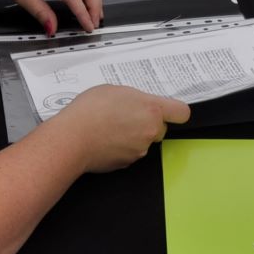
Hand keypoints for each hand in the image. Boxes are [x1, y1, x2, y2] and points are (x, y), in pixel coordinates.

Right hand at [55, 85, 190, 172]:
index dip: (175, 111)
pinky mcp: (128, 163)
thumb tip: (138, 105)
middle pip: (160, 128)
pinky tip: (106, 139)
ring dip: (133, 135)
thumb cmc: (89, 111)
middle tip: (127, 115)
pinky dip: (122, 147)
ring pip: (144, 141)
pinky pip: (130, 152)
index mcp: (151, 109)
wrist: (71, 139)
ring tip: (110, 126)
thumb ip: (135, 99)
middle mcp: (150, 131)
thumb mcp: (116, 90)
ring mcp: (140, 150)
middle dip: (148, 123)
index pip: (181, 112)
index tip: (169, 111)